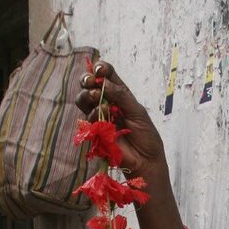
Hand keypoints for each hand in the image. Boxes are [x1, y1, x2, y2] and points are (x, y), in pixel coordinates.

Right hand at [77, 61, 164, 177]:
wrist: (145, 159)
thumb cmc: (146, 135)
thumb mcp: (137, 111)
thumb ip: (121, 96)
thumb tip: (103, 82)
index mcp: (119, 93)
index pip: (106, 74)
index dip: (100, 68)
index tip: (99, 69)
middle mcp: (107, 102)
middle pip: (89, 84)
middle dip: (87, 79)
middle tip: (91, 82)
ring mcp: (100, 116)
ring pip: (83, 99)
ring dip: (87, 95)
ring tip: (96, 97)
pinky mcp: (95, 130)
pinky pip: (87, 118)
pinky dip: (93, 113)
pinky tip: (102, 115)